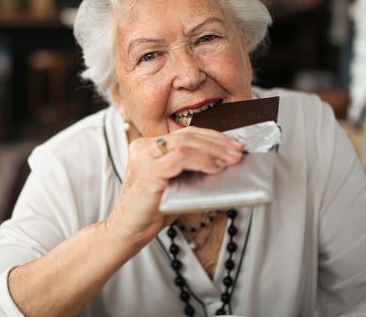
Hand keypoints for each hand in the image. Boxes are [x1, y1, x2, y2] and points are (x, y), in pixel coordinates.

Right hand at [105, 126, 243, 249]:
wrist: (127, 232)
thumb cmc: (151, 211)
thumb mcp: (173, 184)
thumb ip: (189, 170)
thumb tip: (222, 162)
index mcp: (148, 147)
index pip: (185, 134)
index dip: (212, 137)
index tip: (232, 145)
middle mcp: (144, 147)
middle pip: (187, 135)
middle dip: (217, 142)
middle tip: (238, 151)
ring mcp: (144, 157)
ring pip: (186, 143)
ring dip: (214, 150)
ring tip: (231, 159)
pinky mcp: (148, 171)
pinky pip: (181, 158)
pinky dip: (202, 160)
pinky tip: (216, 167)